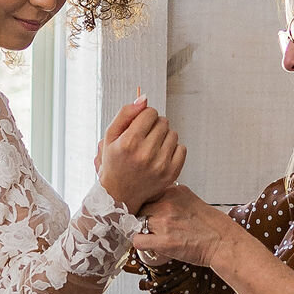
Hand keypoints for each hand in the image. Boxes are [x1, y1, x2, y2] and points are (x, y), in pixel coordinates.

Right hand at [98, 95, 185, 212]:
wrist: (120, 194)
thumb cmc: (114, 162)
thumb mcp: (110, 135)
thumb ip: (126, 113)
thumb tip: (144, 99)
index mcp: (129, 142)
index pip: (150, 112)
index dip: (144, 117)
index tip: (139, 126)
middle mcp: (145, 154)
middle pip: (163, 122)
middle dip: (154, 126)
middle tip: (145, 138)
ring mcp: (160, 165)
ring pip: (173, 133)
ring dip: (164, 137)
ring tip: (152, 147)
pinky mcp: (171, 173)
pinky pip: (182, 148)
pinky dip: (173, 149)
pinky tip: (161, 155)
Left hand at [132, 184, 234, 268]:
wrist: (224, 243)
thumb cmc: (212, 226)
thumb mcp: (192, 200)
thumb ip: (173, 198)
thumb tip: (157, 201)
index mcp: (174, 191)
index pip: (147, 193)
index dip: (147, 205)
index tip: (149, 212)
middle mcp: (167, 203)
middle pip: (140, 207)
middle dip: (143, 217)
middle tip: (151, 227)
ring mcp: (164, 222)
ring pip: (136, 223)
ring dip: (142, 230)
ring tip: (155, 237)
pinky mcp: (163, 241)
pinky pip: (137, 240)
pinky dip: (140, 244)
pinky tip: (151, 245)